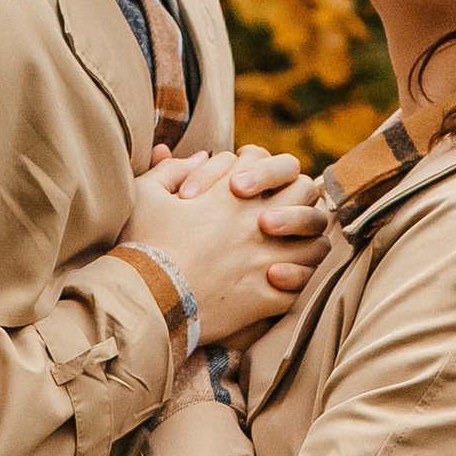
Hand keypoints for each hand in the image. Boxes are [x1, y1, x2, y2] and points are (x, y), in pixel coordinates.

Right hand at [120, 152, 326, 344]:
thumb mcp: (145, 196)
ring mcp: (266, 260)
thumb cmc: (141, 247)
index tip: (255, 185)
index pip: (271, 162)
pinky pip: (302, 287)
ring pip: (315, 242)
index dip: (267, 169)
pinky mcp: (266, 298)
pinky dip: (297, 283)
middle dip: (299, 196)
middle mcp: (257, 223)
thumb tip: (203, 154)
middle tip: (285, 210)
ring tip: (293, 248)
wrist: (144, 301)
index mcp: (230, 195)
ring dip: (307, 241)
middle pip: (306, 191)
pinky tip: (284, 282)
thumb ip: (172, 169)